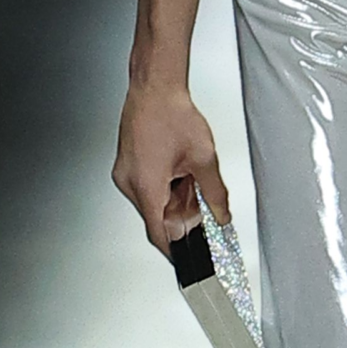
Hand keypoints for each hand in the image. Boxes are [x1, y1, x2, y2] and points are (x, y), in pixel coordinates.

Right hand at [113, 81, 231, 253]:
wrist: (154, 88)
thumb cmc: (171, 114)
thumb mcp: (203, 158)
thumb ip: (215, 193)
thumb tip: (221, 214)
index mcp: (146, 186)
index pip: (157, 233)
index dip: (174, 250)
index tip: (186, 259)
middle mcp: (129, 183)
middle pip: (156, 218)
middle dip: (180, 215)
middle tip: (199, 201)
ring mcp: (125, 174)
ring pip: (152, 203)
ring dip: (173, 199)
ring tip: (188, 174)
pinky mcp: (126, 166)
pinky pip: (146, 189)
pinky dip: (164, 187)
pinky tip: (177, 169)